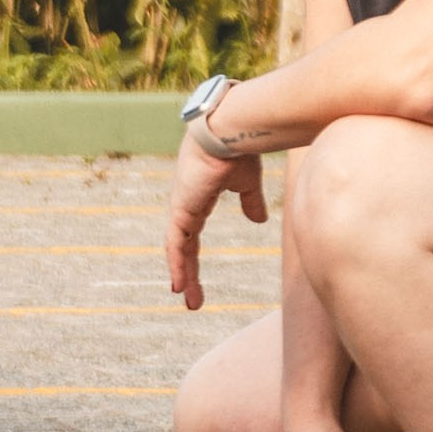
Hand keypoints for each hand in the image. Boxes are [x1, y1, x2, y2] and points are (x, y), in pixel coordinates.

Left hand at [162, 133, 265, 309]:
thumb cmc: (239, 149)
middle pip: (183, 247)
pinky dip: (176, 264)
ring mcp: (181, 206)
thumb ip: (249, 201)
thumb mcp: (246, 182)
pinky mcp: (181, 208)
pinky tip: (178, 284)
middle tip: (192, 300)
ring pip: (178, 249)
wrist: (231, 131)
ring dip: (183, 275)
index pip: (191, 235)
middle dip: (187, 274)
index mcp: (198, 198)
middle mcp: (186, 204)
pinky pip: (176, 243)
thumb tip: (257, 221)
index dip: (190, 258)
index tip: (191, 280)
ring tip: (189, 301)